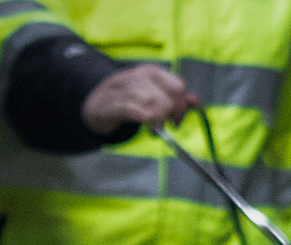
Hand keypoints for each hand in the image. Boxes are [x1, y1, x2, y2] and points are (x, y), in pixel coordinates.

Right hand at [81, 64, 198, 135]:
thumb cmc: (127, 100)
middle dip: (169, 115)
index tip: (176, 119)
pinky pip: (131, 109)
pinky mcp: (111, 104)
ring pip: (151, 103)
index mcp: (151, 72)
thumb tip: (196, 101)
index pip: (178, 86)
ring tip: (151, 126)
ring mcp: (123, 89)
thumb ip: (175, 99)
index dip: (181, 106)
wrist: (95, 104)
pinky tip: (143, 120)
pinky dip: (140, 116)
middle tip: (163, 125)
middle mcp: (138, 77)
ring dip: (156, 120)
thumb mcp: (152, 94)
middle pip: (166, 98)